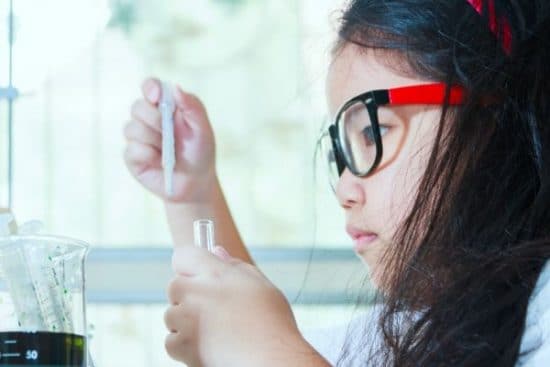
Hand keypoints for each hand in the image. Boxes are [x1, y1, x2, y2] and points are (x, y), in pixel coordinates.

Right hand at [124, 78, 215, 201]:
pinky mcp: (132, 156)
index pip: (150, 86)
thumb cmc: (200, 152)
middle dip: (155, 120)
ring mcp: (138, 137)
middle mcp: (148, 119)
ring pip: (132, 128)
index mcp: (165, 106)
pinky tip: (160, 163)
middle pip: (137, 107)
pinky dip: (149, 155)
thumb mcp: (202, 128)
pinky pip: (132, 149)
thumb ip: (192, 106)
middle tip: (170, 132)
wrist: (195, 182)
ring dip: (154, 140)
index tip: (157, 97)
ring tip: (168, 152)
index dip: (150, 88)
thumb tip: (175, 87)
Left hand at [164, 246, 318, 366]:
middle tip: (215, 309)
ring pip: (172, 315)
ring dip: (186, 322)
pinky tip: (210, 346)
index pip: (184, 255)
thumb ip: (234, 266)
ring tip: (217, 331)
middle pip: (175, 286)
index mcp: (215, 273)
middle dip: (188, 295)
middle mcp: (196, 292)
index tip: (200, 276)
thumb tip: (216, 251)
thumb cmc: (271, 323)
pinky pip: (172, 341)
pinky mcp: (181, 345)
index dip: (191, 266)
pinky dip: (185, 345)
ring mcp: (186, 319)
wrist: (270, 359)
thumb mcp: (260, 284)